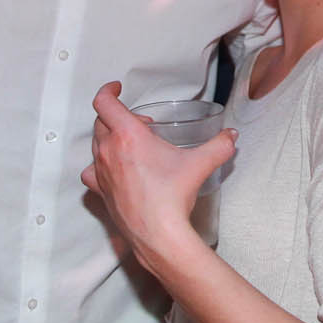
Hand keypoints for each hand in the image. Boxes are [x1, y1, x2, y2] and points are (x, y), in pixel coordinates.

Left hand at [82, 81, 234, 269]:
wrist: (159, 234)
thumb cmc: (173, 196)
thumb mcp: (201, 164)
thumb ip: (219, 146)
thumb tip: (231, 136)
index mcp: (127, 135)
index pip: (104, 102)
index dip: (108, 90)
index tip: (117, 88)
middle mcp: (108, 151)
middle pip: (101, 122)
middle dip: (120, 117)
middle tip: (142, 124)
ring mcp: (101, 172)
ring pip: (96, 144)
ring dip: (110, 138)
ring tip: (132, 146)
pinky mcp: (101, 191)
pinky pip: (90, 171)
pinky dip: (98, 165)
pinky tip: (112, 170)